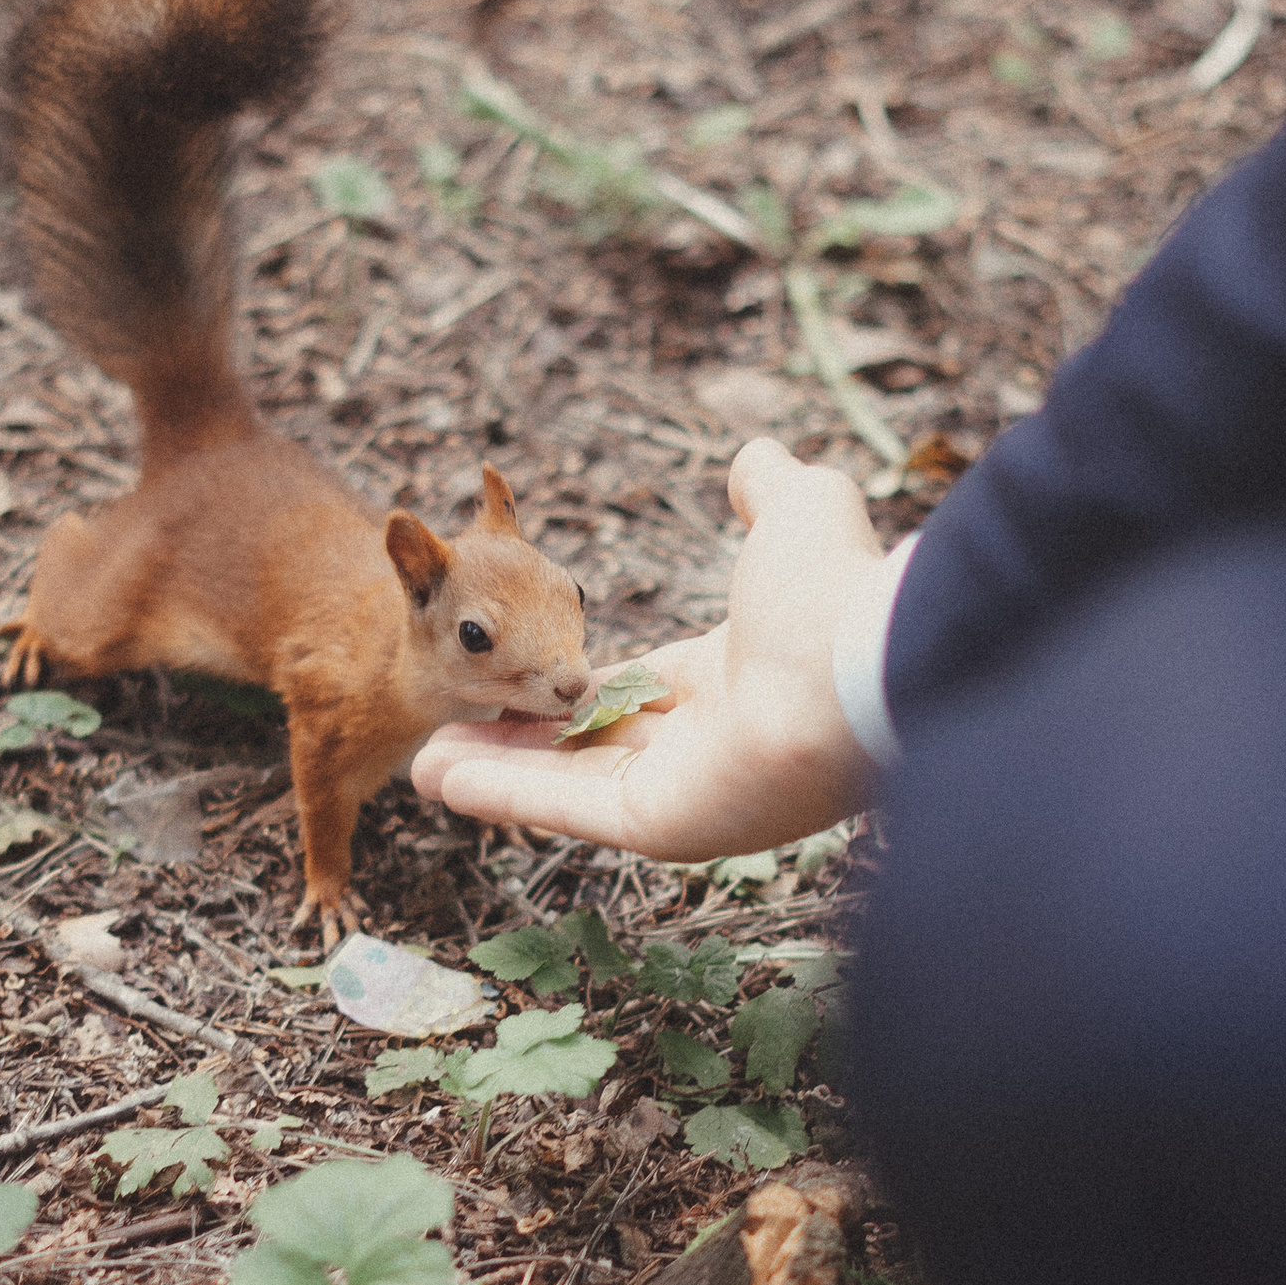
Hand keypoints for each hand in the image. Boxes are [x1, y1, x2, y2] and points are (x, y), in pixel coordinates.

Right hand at [411, 438, 886, 864]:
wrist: (863, 665)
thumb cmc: (834, 594)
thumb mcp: (796, 512)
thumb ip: (768, 487)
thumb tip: (755, 456)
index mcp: (735, 680)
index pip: (639, 688)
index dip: (574, 684)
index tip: (516, 676)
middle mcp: (711, 745)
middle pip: (595, 747)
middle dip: (520, 743)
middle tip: (452, 728)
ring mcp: (686, 793)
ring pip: (569, 786)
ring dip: (494, 775)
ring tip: (422, 763)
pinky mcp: (664, 828)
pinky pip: (568, 812)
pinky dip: (500, 797)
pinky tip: (435, 778)